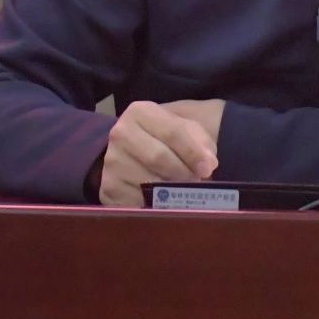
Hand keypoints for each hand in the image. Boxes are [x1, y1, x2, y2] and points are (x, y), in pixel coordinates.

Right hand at [98, 100, 217, 206]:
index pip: (172, 132)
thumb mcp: (185, 127)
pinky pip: (137, 201)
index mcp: (139, 112)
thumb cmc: (167, 136)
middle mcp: (120, 134)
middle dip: (183, 172)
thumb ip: (200, 140)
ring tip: (184, 191)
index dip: (193, 152)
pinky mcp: (109, 188)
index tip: (209, 167)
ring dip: (172, 191)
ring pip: (148, 182)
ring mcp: (112, 161)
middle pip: (158, 157)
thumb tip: (207, 164)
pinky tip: (166, 202)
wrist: (136, 149)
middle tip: (199, 182)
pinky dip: (156, 206)